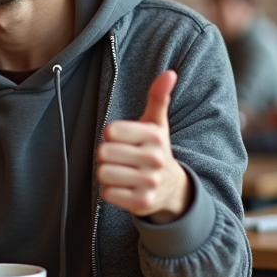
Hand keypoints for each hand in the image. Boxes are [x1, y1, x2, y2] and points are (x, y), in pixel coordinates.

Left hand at [96, 70, 191, 223]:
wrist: (172, 188)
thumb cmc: (156, 150)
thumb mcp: (157, 124)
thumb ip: (159, 97)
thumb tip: (170, 72)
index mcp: (154, 136)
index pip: (110, 131)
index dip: (111, 136)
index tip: (123, 140)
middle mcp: (154, 159)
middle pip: (103, 153)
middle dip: (107, 155)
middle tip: (121, 158)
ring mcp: (149, 183)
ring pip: (103, 174)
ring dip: (107, 174)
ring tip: (122, 172)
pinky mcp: (142, 203)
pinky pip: (107, 194)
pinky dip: (111, 191)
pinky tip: (125, 188)